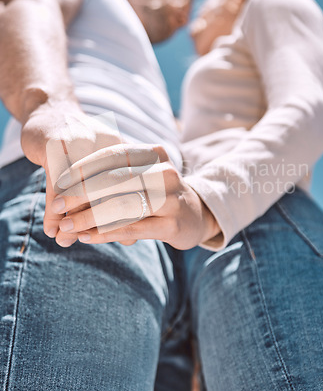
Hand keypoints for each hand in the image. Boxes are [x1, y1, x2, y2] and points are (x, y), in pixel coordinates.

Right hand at [21, 103, 121, 244]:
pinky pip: (57, 186)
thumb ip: (117, 199)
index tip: (127, 237)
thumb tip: (131, 238)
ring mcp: (79, 143)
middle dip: (103, 221)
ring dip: (74, 219)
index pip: (133, 188)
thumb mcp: (103, 167)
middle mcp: (105, 145)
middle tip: (93, 241)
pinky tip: (51, 228)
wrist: (51, 110)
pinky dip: (53, 211)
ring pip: (82, 191)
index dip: (130, 215)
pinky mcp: (55, 146)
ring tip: (67, 241)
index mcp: (124, 149)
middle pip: (111, 191)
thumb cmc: (80, 143)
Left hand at [50, 143, 219, 249]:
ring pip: (121, 206)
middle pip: (114, 180)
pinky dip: (105, 233)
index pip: (112, 155)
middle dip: (80, 194)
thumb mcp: (140, 174)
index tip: (60, 181)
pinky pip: (131, 228)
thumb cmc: (157, 192)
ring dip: (88, 217)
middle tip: (57, 206)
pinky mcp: (172, 224)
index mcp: (154, 153)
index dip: (83, 168)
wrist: (196, 214)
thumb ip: (111, 174)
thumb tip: (67, 183)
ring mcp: (171, 198)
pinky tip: (87, 237)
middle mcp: (165, 172)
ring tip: (67, 226)